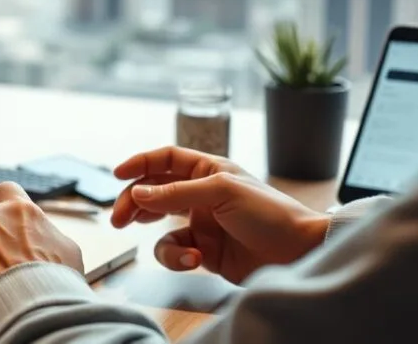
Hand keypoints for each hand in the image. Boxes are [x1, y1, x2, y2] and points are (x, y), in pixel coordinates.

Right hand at [111, 146, 328, 283]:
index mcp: (209, 169)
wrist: (299, 252)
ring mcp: (202, 223)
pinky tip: (194, 258)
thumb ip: (175, 193)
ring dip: (153, 233)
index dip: (140, 164)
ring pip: (160, 225)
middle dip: (133, 203)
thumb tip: (137, 192)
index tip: (118, 175)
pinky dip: (178, 256)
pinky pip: (176, 251)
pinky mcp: (205, 251)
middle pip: (154, 192)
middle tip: (118, 219)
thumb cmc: (270, 213)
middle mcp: (202, 194)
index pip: (166, 160)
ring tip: (149, 238)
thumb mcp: (220, 192)